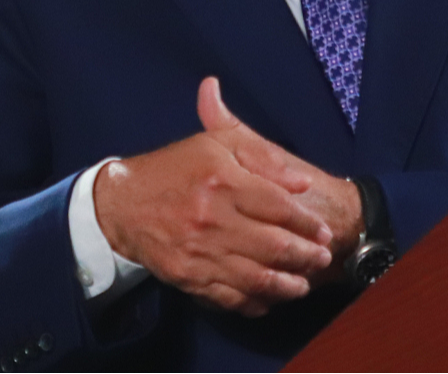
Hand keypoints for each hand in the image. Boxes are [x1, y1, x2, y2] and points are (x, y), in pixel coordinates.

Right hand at [93, 79, 336, 315]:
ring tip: (303, 283)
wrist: (123, 203)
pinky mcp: (188, 277)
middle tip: (324, 258)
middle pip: (274, 246)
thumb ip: (261, 156)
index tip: (325, 231)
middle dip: (306, 256)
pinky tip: (269, 299)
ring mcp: (201, 252)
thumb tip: (300, 182)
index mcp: (223, 182)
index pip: (280, 207)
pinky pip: (229, 297)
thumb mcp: (217, 144)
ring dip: (287, 284)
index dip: (308, 222)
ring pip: (256, 277)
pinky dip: (254, 302)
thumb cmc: (175, 168)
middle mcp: (214, 219)